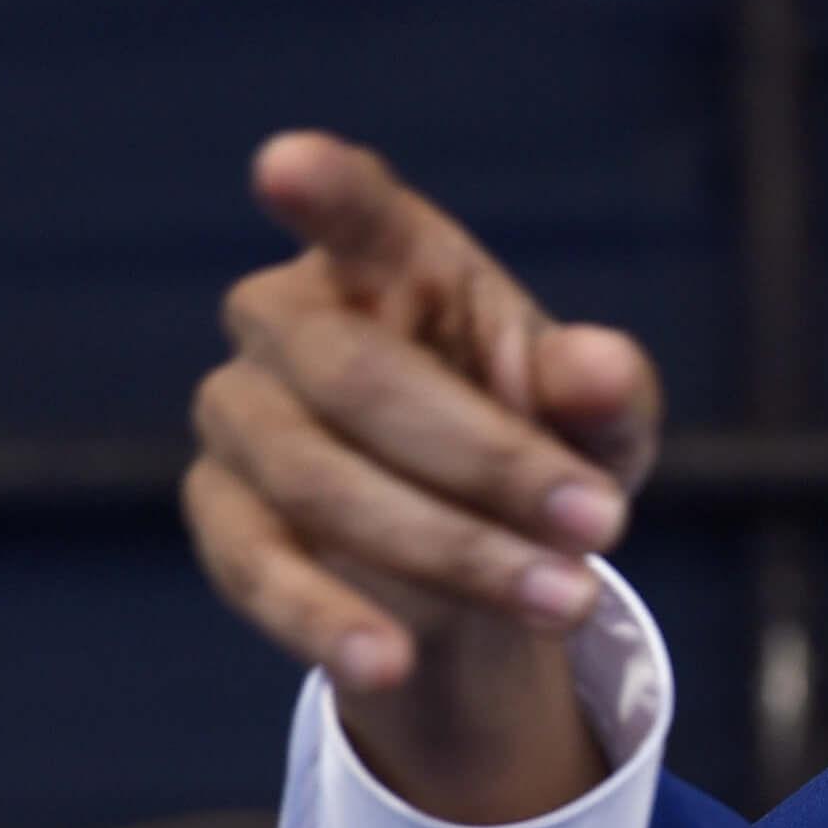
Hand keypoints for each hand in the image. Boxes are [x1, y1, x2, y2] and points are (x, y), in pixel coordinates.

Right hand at [185, 132, 664, 819]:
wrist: (479, 568)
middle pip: (360, 376)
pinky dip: (326, 621)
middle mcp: (292, 321)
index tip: (287, 164)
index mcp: (391, 261)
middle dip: (488, 460)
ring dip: (450, 548)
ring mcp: (241, 417)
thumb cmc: (540, 449)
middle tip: (605, 526)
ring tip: (566, 598)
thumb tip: (595, 367)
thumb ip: (605, 391)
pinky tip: (389, 663)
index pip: (355, 212)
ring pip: (317, 481)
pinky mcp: (221, 516)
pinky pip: (258, 570)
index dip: (323, 190)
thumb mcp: (602, 427)